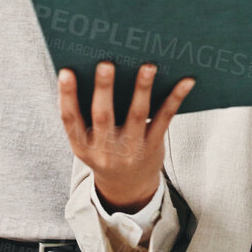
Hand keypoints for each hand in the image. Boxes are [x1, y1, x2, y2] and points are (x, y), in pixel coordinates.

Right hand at [57, 62, 192, 212]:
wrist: (128, 186)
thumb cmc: (105, 150)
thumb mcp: (88, 140)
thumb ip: (87, 113)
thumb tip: (97, 70)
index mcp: (82, 145)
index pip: (70, 118)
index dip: (66, 95)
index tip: (66, 72)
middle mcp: (104, 150)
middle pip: (103, 116)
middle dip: (104, 89)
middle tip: (106, 64)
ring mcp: (130, 150)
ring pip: (137, 115)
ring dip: (142, 89)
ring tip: (148, 66)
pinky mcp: (152, 146)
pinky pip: (164, 119)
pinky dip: (174, 99)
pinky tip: (185, 81)